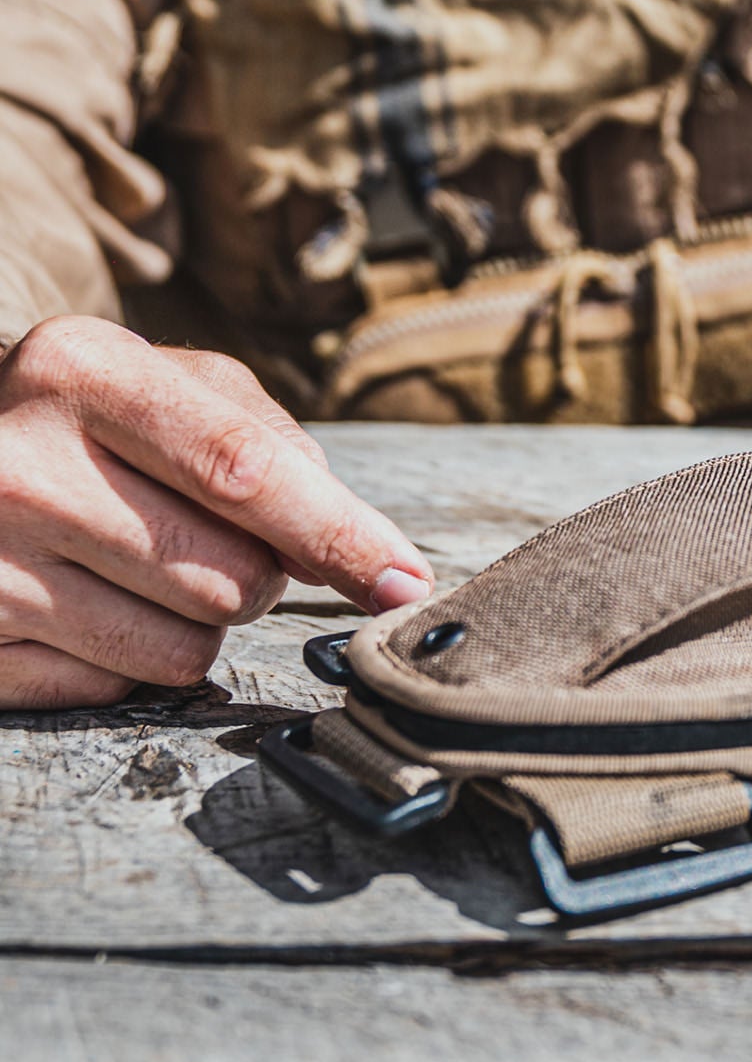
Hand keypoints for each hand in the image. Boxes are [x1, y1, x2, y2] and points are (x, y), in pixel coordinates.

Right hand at [0, 317, 433, 709]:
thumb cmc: (83, 417)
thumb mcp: (167, 380)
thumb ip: (270, 440)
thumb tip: (354, 548)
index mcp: (80, 372)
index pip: (242, 469)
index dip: (340, 534)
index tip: (403, 579)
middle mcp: (18, 466)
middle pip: (230, 575)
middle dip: (260, 574)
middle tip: (206, 536)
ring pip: (183, 650)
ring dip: (198, 622)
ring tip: (137, 563)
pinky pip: (114, 689)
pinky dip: (127, 660)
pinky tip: (86, 601)